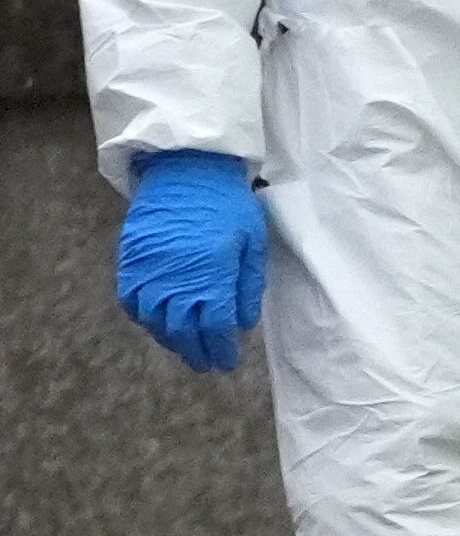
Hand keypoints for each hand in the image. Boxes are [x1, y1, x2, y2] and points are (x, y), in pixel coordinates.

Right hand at [117, 149, 266, 374]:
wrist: (184, 169)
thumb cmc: (227, 203)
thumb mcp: (252, 241)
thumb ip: (247, 285)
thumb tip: (242, 324)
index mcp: (213, 276)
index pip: (216, 327)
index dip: (222, 349)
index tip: (227, 362)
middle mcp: (176, 280)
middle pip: (184, 332)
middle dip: (197, 353)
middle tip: (208, 365)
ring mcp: (149, 272)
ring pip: (155, 322)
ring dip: (171, 341)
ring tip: (187, 349)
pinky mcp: (130, 262)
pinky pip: (132, 302)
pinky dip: (145, 320)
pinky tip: (159, 324)